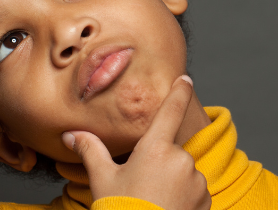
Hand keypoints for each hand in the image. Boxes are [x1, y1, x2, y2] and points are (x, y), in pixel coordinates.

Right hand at [62, 76, 210, 209]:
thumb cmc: (122, 209)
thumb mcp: (103, 180)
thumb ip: (91, 150)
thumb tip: (71, 135)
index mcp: (155, 148)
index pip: (171, 110)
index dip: (179, 92)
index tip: (185, 80)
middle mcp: (180, 159)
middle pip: (170, 152)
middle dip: (158, 164)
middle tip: (141, 186)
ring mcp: (196, 180)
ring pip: (183, 172)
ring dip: (172, 182)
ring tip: (153, 201)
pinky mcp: (206, 199)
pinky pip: (195, 190)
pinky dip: (184, 197)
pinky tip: (167, 208)